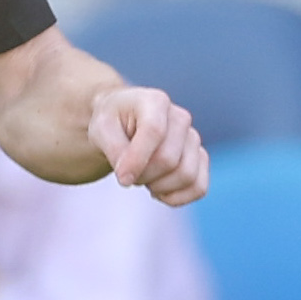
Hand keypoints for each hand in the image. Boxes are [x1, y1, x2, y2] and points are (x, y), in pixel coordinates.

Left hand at [88, 82, 206, 206]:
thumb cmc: (111, 124)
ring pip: (186, 176)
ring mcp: (193, 138)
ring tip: (142, 178)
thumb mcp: (100, 130)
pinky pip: (199, 188)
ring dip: (158, 187)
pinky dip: (176, 197)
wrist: (123, 123)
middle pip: (168, 160)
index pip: (154, 132)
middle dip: (142, 175)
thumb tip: (128, 176)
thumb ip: (113, 149)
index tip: (121, 178)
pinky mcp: (200, 158)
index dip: (137, 160)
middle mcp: (180, 118)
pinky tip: (158, 191)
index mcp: (155, 102)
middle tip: (127, 173)